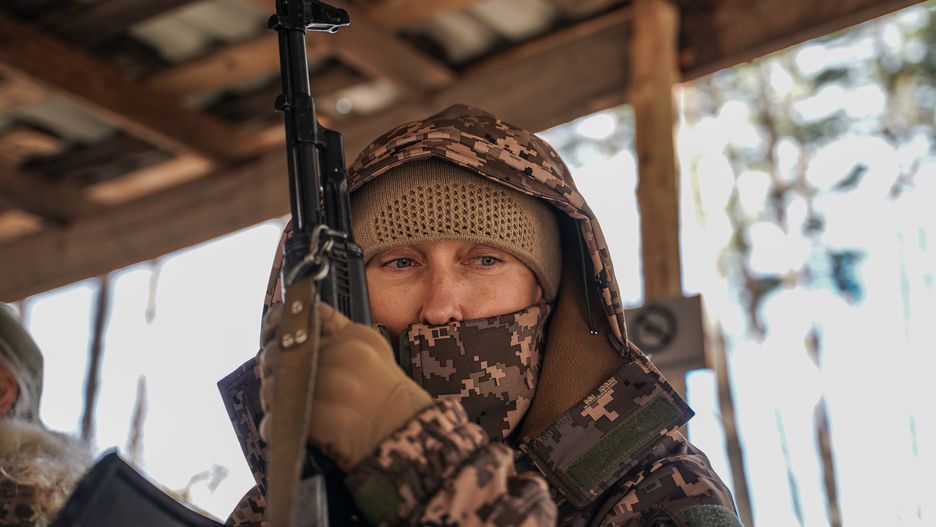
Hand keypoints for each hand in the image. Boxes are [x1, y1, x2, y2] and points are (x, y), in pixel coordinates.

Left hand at [259, 301, 432, 470]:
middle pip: (282, 352)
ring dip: (274, 400)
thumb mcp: (373, 353)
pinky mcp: (326, 420)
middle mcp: (344, 356)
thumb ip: (338, 337)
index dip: (280, 323)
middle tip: (279, 383)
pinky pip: (280, 421)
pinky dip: (276, 427)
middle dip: (272, 368)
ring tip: (287, 409)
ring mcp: (336, 388)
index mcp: (354, 338)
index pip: (307, 316)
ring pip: (277, 387)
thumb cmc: (388, 398)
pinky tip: (287, 428)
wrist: (408, 435)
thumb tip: (292, 335)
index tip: (272, 335)